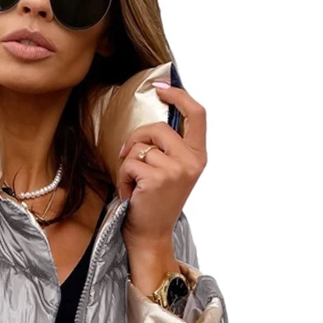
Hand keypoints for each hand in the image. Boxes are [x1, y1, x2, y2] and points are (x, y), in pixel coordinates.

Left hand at [116, 81, 207, 250]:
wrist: (151, 235)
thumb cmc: (157, 203)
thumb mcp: (173, 171)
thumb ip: (171, 147)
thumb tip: (156, 117)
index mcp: (198, 156)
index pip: (197, 114)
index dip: (178, 95)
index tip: (160, 87)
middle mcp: (191, 161)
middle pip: (158, 128)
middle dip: (136, 139)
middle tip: (128, 157)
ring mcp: (176, 170)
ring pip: (140, 147)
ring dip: (128, 164)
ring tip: (134, 184)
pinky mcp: (157, 179)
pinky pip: (130, 163)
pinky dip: (124, 177)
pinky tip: (130, 193)